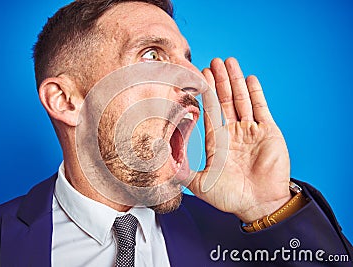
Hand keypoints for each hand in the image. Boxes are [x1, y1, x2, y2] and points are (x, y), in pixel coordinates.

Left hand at [188, 57, 291, 222]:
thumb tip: (160, 163)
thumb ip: (181, 172)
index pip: (209, 110)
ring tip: (229, 62)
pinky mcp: (268, 132)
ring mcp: (251, 130)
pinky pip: (261, 108)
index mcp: (217, 141)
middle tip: (212, 61)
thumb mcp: (200, 184)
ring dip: (235, 81)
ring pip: (242, 99)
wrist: (258, 206)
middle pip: (224, 100)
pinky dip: (255, 93)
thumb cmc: (231, 197)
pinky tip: (249, 78)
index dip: (204, 93)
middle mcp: (233, 132)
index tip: (198, 76)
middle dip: (218, 81)